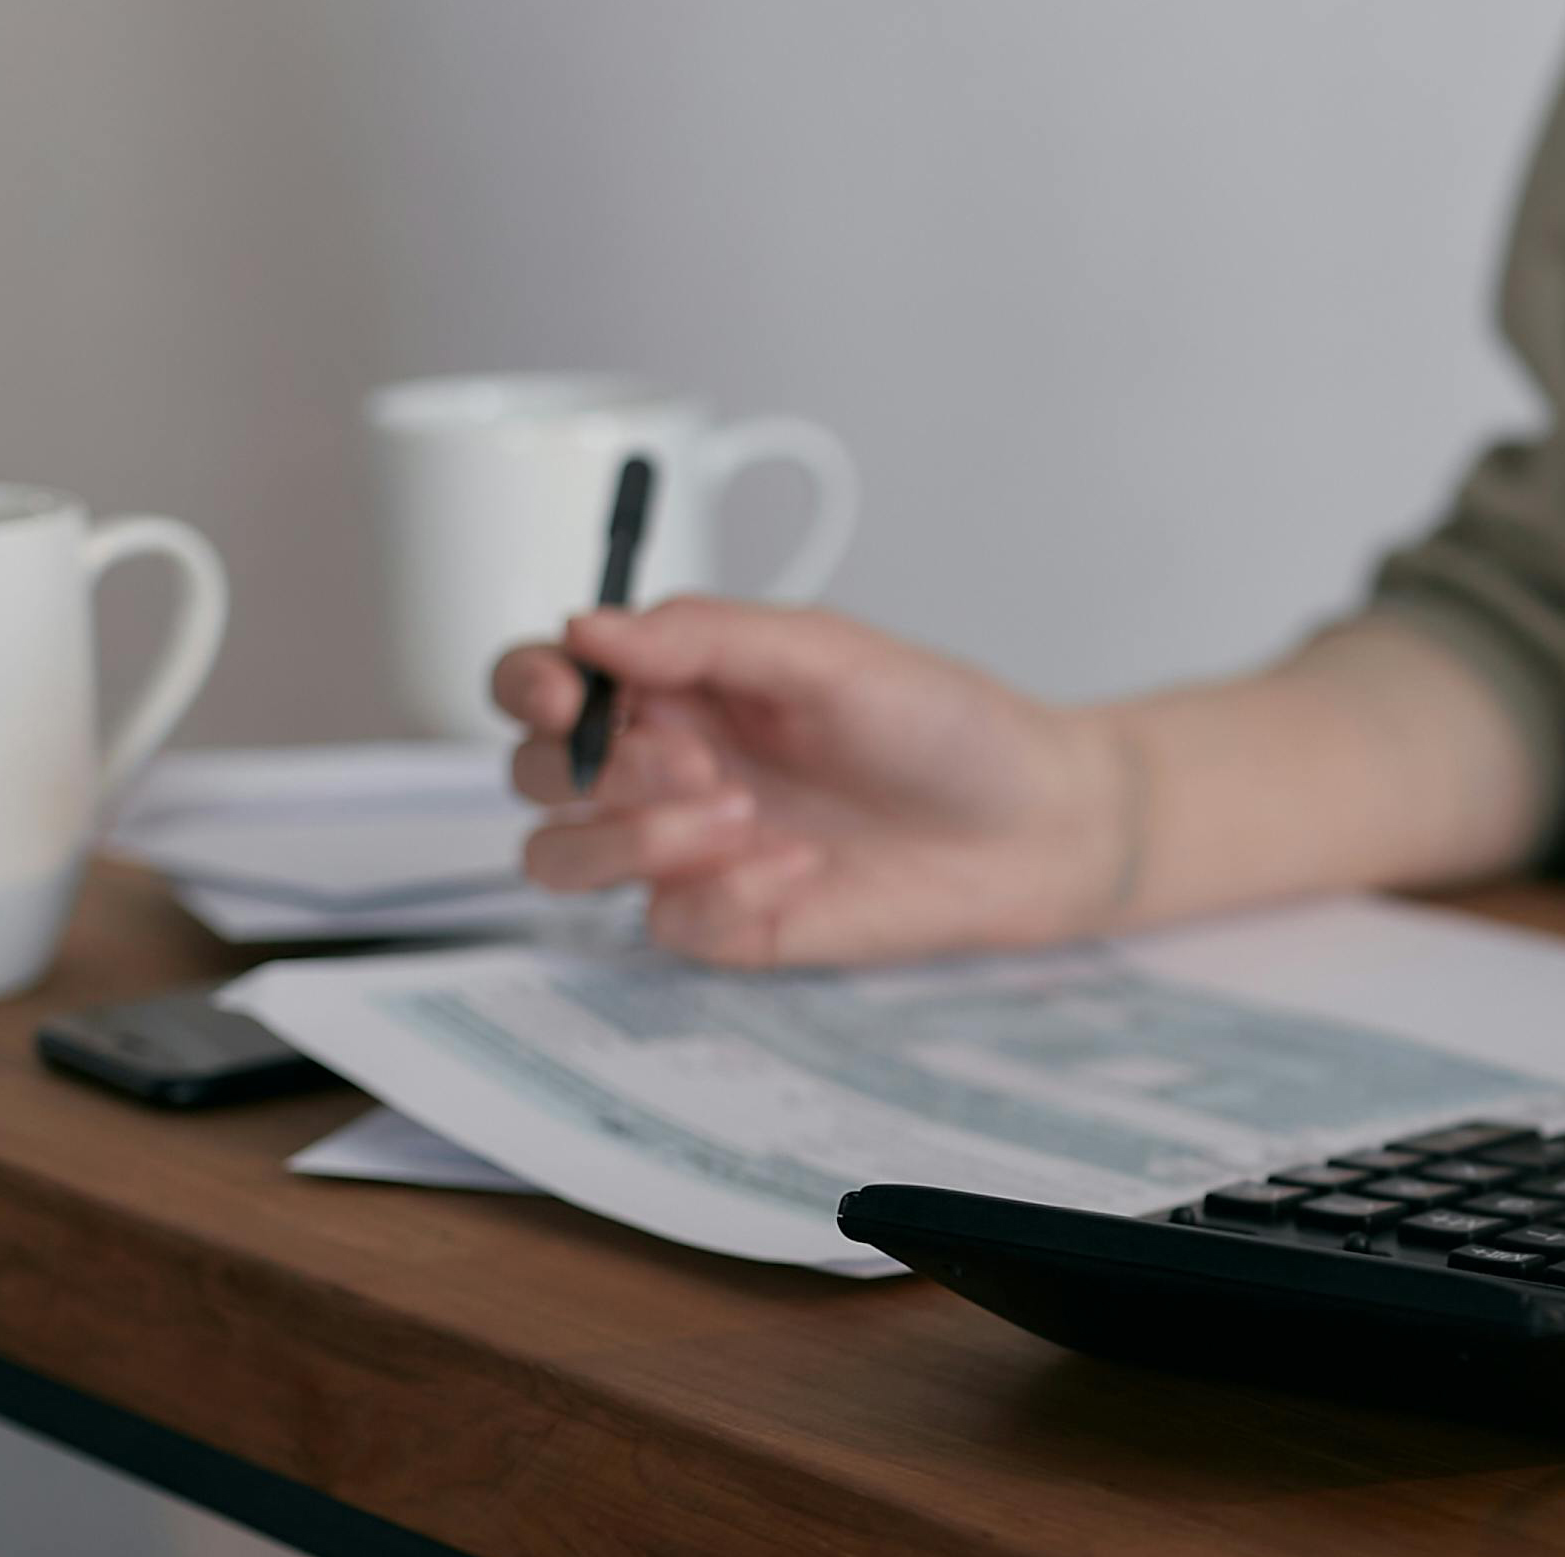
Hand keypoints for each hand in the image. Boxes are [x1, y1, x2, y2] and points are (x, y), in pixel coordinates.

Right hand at [496, 599, 1133, 965]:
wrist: (1036, 825)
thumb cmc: (944, 727)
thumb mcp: (827, 654)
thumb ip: (705, 635)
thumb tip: (588, 626)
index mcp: (676, 684)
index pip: (541, 682)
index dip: (528, 685)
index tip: (564, 692)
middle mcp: (665, 765)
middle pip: (532, 773)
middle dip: (594, 767)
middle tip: (700, 760)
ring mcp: (688, 851)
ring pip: (562, 857)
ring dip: (628, 837)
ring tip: (738, 811)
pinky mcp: (729, 923)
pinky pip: (666, 923)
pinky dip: (723, 894)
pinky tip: (803, 868)